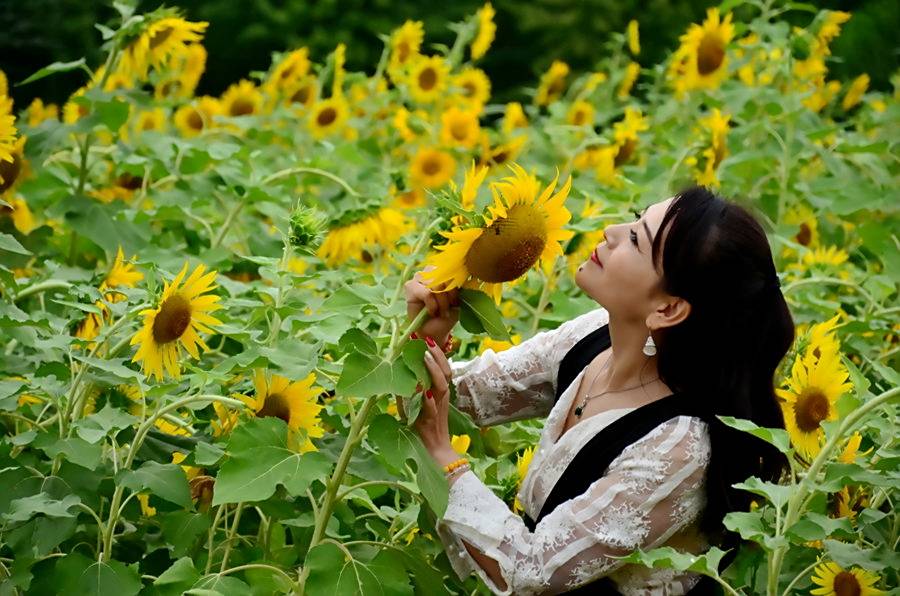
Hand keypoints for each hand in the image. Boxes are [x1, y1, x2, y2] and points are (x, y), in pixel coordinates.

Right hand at [404, 265, 459, 345]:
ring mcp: (419, 277)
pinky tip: (431, 312)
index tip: (456, 302)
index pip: (452, 270)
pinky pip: (426, 293)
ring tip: (441, 312)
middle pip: (444, 275)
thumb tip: (462, 279)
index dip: (456, 287)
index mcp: (443, 270)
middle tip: (449, 308)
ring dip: (441, 301)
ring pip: (436, 284)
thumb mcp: (458, 299)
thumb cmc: (447, 313)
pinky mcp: (410, 286)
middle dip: (449, 295)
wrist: (435, 330)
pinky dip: (432, 305)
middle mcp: (430, 271)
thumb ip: (459, 287)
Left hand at [409, 335, 453, 453]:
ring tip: (424, 356)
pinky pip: (433, 409)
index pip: (442, 368)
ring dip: (433, 370)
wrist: (435, 453)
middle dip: (436, 355)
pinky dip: (429, 400)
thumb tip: (395, 375)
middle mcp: (441, 398)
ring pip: (442, 386)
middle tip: (425, 339)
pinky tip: (423, 392)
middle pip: (446, 372)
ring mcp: (438, 409)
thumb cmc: (423, 429)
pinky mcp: (432, 422)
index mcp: (439, 393)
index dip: (435, 353)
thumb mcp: (413, 406)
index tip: (424, 337)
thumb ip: (408, 392)